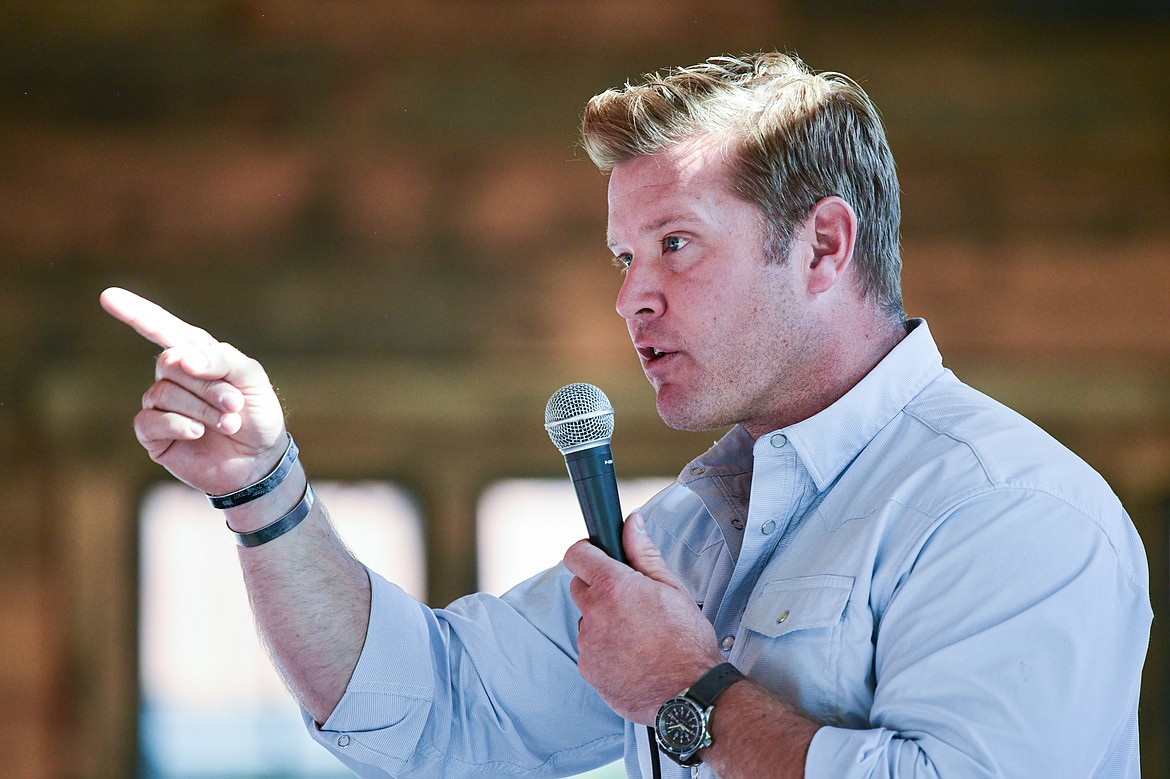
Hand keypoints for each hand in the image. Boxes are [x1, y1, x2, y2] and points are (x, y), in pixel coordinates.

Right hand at [100, 287, 287, 494]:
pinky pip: (149, 421)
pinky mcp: (154, 434)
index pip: (163, 328)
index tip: (108, 296)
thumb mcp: (251, 378)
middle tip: (235, 405)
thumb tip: (180, 358)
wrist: (259, 462)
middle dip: (208, 386)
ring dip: (201, 409)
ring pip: (163, 393)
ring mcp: (161, 405)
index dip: (136, 313)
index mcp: (197, 355)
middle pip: (171, 365)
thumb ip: (221, 359)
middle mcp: (175, 376)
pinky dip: (178, 425)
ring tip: (229, 423)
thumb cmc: (257, 415)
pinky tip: (198, 433)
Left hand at [564, 513, 722, 723]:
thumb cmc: (686, 641)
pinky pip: (590, 649)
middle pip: (579, 586)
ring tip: (636, 634)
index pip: (576, 555)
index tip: (596, 555)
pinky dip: (605, 649)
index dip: (586, 551)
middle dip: (598, 587)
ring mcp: (588, 644)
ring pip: (587, 619)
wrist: (689, 694)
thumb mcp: (671, 588)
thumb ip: (643, 552)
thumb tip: (632, 524)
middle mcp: (594, 614)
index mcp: (613, 587)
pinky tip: (632, 655)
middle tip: (629, 600)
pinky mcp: (588, 669)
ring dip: (603, 621)